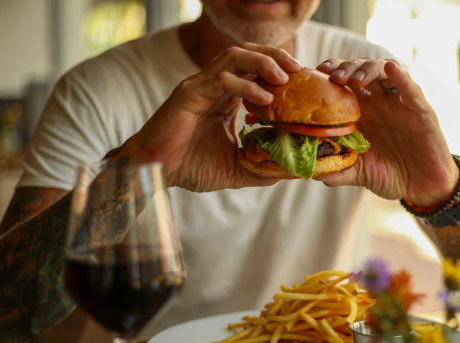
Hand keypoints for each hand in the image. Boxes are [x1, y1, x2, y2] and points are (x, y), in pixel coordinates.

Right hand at [119, 43, 300, 190]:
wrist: (155, 172)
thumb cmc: (190, 167)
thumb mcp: (236, 169)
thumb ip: (262, 166)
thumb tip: (293, 171)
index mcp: (225, 97)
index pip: (254, 70)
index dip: (279, 70)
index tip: (304, 81)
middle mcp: (213, 86)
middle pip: (247, 54)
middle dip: (275, 56)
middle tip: (300, 69)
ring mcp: (200, 87)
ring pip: (234, 57)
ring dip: (263, 62)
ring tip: (285, 76)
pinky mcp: (189, 95)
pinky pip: (221, 80)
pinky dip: (245, 85)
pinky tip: (264, 98)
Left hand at [315, 58, 457, 205]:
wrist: (421, 188)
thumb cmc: (390, 175)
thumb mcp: (359, 173)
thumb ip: (338, 171)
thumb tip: (312, 172)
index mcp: (362, 112)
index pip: (343, 82)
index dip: (330, 73)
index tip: (315, 74)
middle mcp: (379, 102)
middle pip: (360, 71)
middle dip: (345, 68)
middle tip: (333, 76)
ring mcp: (400, 103)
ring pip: (384, 72)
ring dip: (368, 69)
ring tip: (354, 79)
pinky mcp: (420, 111)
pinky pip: (411, 89)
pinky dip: (401, 77)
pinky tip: (390, 68)